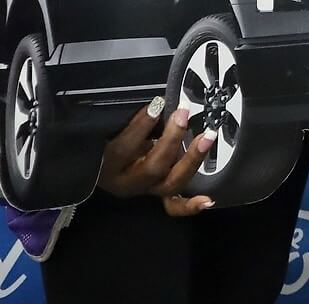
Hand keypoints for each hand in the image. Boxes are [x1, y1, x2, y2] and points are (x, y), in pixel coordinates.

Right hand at [97, 97, 213, 207]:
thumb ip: (132, 120)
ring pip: (170, 183)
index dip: (141, 126)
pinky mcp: (157, 195)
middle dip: (172, 139)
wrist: (99, 164)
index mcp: (107, 165)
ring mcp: (144, 191)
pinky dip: (191, 205)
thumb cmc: (106, 139)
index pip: (123, 149)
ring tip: (207, 137)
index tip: (157, 103)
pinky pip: (174, 205)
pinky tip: (208, 201)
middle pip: (153, 167)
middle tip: (183, 113)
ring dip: (191, 159)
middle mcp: (126, 183)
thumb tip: (158, 103)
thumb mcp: (111, 128)